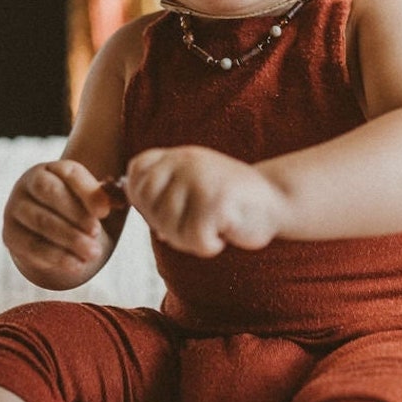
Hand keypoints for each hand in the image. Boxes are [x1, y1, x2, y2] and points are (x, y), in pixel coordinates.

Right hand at [3, 160, 115, 288]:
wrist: (44, 229)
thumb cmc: (76, 207)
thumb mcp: (91, 197)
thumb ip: (107, 196)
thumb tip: (120, 202)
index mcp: (52, 169)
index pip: (69, 172)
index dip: (88, 191)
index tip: (106, 212)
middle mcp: (28, 184)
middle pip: (50, 194)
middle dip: (76, 215)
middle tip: (97, 233)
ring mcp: (15, 209)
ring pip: (41, 222)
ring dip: (69, 239)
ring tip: (94, 253)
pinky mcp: (10, 235)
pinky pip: (31, 247)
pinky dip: (56, 257)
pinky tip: (77, 265)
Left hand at [124, 145, 284, 256]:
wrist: (279, 199)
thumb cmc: (232, 200)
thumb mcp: (192, 184)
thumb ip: (162, 192)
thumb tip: (122, 205)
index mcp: (178, 155)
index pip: (136, 175)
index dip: (145, 199)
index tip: (171, 208)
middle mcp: (186, 162)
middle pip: (148, 205)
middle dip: (167, 224)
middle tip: (196, 221)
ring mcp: (200, 180)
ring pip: (169, 227)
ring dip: (191, 238)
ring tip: (215, 223)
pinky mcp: (215, 202)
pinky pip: (194, 239)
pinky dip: (209, 245)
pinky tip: (226, 230)